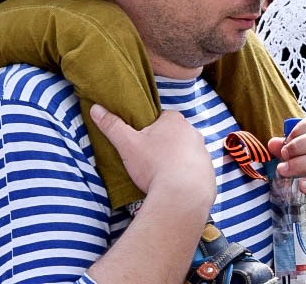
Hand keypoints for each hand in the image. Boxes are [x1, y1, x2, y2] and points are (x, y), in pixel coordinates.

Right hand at [91, 106, 215, 208]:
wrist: (182, 197)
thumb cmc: (154, 166)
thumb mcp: (127, 144)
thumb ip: (111, 125)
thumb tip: (95, 108)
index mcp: (174, 120)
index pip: (160, 118)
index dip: (149, 129)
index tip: (141, 142)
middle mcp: (193, 133)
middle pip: (173, 135)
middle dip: (162, 144)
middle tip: (148, 159)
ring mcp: (204, 154)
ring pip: (185, 153)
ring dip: (175, 160)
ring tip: (160, 175)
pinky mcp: (210, 173)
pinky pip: (195, 171)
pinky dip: (186, 176)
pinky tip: (174, 186)